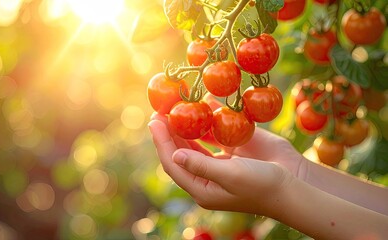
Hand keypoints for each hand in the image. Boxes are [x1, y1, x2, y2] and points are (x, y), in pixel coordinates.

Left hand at [148, 114, 296, 215]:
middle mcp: (206, 176)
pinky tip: (199, 108)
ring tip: (174, 108)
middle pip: (180, 152)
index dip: (161, 142)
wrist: (293, 185)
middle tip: (160, 110)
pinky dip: (205, 123)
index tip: (154, 121)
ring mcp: (219, 163)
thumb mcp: (230, 176)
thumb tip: (174, 155)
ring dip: (183, 128)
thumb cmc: (261, 185)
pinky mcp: (232, 152)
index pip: (173, 163)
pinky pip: (213, 136)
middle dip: (168, 132)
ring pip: (194, 144)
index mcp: (202, 188)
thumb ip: (201, 165)